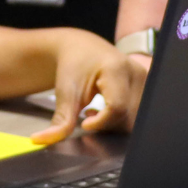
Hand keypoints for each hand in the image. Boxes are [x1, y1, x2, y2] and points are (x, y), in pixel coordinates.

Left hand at [31, 30, 142, 144]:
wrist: (82, 47)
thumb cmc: (74, 65)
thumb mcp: (65, 91)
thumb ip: (60, 119)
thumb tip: (41, 141)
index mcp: (116, 69)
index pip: (116, 108)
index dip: (100, 122)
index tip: (84, 122)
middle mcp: (135, 74)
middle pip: (127, 116)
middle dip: (106, 123)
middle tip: (87, 115)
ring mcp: (144, 80)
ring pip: (134, 119)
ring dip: (113, 122)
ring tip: (96, 110)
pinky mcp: (146, 87)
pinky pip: (137, 114)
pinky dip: (120, 118)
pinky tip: (106, 109)